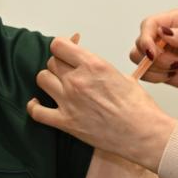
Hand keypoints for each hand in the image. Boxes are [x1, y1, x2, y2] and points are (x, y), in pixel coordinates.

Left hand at [27, 36, 177, 171]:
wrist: (143, 133)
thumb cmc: (139, 107)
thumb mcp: (121, 76)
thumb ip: (98, 69)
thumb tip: (88, 67)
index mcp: (93, 65)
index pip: (59, 45)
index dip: (62, 47)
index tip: (67, 51)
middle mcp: (77, 80)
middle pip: (52, 61)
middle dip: (60, 64)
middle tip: (69, 70)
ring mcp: (68, 101)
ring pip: (42, 79)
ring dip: (49, 80)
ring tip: (57, 85)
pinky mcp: (65, 122)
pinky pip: (37, 111)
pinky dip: (34, 106)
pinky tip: (37, 103)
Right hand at [130, 9, 177, 110]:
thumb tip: (164, 33)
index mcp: (175, 20)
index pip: (149, 23)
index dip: (146, 38)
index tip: (153, 53)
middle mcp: (163, 33)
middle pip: (140, 41)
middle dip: (155, 57)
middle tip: (176, 64)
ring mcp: (158, 51)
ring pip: (137, 56)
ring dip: (155, 67)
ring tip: (176, 68)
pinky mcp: (156, 67)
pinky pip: (142, 71)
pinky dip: (154, 76)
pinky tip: (172, 75)